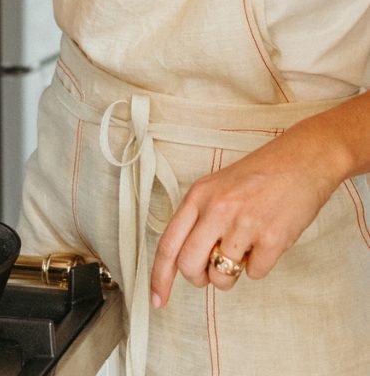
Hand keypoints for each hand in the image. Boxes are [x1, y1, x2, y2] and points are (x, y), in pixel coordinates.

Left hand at [149, 131, 340, 306]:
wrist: (302, 161)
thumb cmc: (259, 176)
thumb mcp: (216, 187)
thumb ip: (198, 218)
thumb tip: (184, 259)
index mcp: (198, 195)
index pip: (168, 244)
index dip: (159, 276)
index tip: (157, 299)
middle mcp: (217, 209)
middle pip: (189, 266)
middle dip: (198, 278)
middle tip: (210, 272)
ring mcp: (244, 225)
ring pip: (221, 276)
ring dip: (231, 274)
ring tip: (244, 248)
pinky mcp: (272, 239)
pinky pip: (255, 274)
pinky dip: (259, 265)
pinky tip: (266, 240)